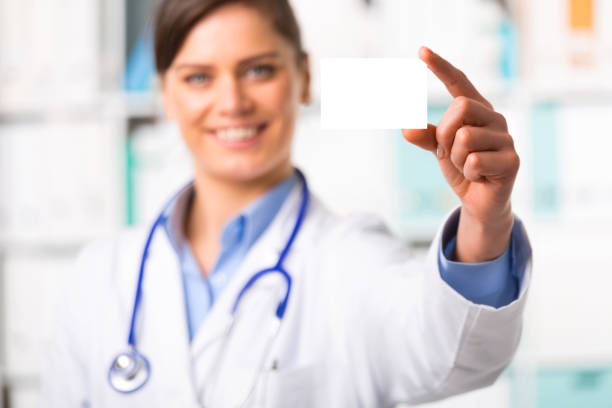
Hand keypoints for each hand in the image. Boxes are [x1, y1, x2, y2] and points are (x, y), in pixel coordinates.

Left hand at [402, 47, 518, 262]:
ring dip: (455, 159)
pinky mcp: (512, 160)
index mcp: (477, 110)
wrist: (480, 202)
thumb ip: (424, 136)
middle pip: (459, 107)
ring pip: (464, 138)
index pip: (458, 82)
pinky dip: (467, 173)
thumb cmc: (461, 168)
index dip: (440, 67)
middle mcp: (494, 118)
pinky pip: (474, 161)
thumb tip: (405, 128)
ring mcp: (506, 138)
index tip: (421, 51)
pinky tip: (478, 177)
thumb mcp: (438, 150)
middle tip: (447, 153)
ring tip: (466, 167)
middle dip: (444, 133)